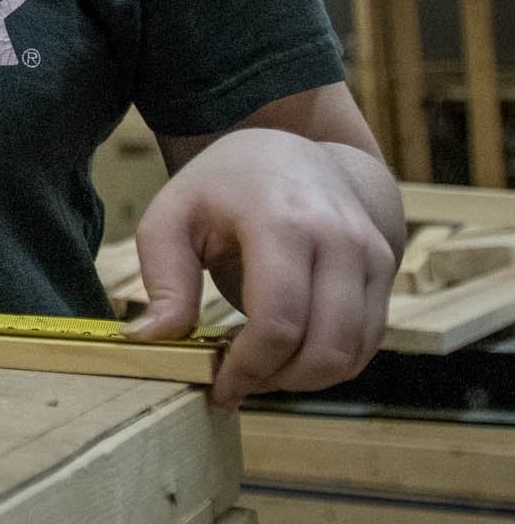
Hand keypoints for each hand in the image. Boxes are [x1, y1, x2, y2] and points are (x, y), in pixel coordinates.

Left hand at [130, 128, 395, 409]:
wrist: (292, 148)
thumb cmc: (221, 186)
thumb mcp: (171, 217)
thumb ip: (162, 280)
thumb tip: (151, 341)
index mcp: (280, 220)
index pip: (277, 322)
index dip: (248, 368)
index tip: (217, 389)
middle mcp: (338, 237)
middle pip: (322, 346)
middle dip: (276, 380)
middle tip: (237, 382)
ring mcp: (371, 253)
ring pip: (351, 352)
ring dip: (304, 378)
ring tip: (259, 368)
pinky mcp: (386, 270)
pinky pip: (368, 342)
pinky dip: (330, 364)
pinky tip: (289, 355)